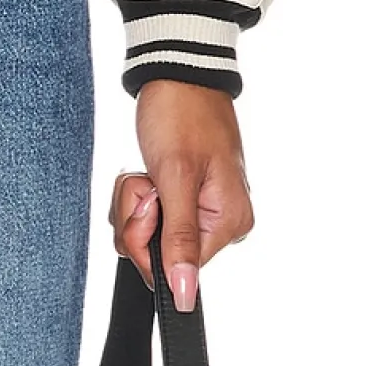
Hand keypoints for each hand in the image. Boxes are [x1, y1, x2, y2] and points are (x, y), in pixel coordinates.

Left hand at [110, 80, 253, 315]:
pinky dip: (139, 194)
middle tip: (145, 179)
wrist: (176, 69)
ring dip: (135, 202)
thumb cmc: (181, 112)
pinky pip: (151, 214)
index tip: (147, 200)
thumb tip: (187, 296)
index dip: (148, 241)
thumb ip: (179, 239)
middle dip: (138, 217)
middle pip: (160, 251)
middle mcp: (221, 220)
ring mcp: (201, 207)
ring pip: (149, 232)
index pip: (178, 267)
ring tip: (147, 169)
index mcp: (230, 222)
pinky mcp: (183, 194)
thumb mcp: (175, 177)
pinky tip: (145, 170)